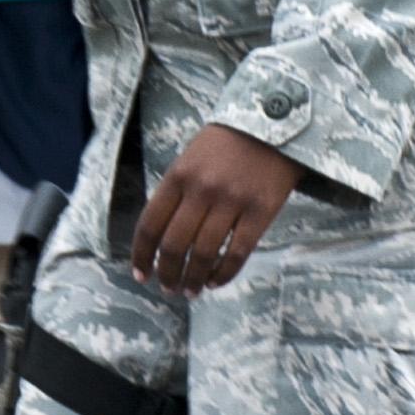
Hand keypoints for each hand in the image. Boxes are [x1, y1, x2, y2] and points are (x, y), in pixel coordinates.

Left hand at [130, 123, 299, 294]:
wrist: (274, 123)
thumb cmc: (226, 144)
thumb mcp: (190, 159)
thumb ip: (175, 194)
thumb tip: (160, 239)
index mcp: (178, 175)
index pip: (150, 225)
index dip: (142, 255)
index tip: (140, 274)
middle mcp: (202, 189)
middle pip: (174, 245)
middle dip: (166, 273)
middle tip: (168, 288)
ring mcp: (232, 202)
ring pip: (203, 254)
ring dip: (192, 279)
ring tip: (190, 291)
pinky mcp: (260, 212)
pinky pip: (237, 253)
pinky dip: (223, 273)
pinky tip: (215, 282)